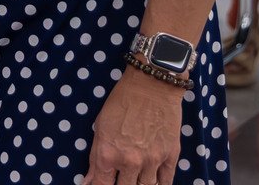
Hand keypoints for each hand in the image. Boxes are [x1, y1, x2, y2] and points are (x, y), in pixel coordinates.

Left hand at [83, 67, 182, 184]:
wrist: (152, 84)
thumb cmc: (122, 100)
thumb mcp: (100, 125)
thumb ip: (95, 156)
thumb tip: (88, 182)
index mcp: (108, 154)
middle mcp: (130, 162)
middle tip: (120, 178)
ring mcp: (152, 162)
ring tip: (134, 179)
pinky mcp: (170, 157)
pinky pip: (166, 183)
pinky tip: (153, 182)